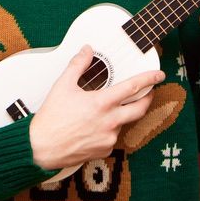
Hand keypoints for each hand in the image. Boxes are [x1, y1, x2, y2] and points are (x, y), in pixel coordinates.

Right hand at [29, 45, 165, 169]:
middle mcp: (110, 122)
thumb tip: (87, 50)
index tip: (159, 75)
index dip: (149, 79)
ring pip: (123, 123)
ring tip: (109, 109)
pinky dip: (108, 130)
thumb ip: (77, 65)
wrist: (41, 148)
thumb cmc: (51, 119)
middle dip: (148, 99)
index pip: (133, 87)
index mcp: (102, 103)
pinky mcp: (104, 150)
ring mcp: (108, 138)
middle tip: (149, 92)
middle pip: (140, 109)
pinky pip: (112, 137)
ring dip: (121, 115)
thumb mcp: (62, 86)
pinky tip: (95, 126)